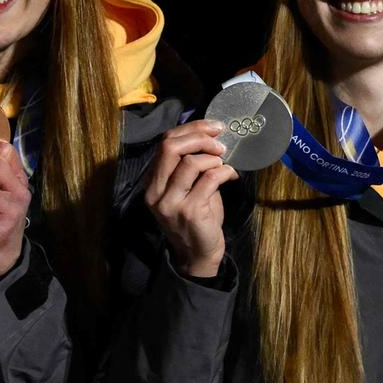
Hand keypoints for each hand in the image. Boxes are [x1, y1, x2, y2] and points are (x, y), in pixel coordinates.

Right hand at [144, 120, 236, 277]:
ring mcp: (170, 203)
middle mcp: (155, 191)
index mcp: (151, 182)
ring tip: (224, 162)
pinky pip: (209, 179)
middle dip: (199, 137)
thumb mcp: (186, 188)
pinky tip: (231, 175)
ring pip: (190, 162)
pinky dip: (224, 171)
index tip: (213, 127)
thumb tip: (209, 136)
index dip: (191, 129)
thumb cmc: (196, 217)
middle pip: (170, 147)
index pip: (164, 142)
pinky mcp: (189, 212)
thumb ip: (189, 165)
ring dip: (213, 157)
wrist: (197, 255)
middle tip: (219, 142)